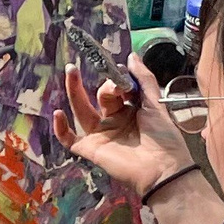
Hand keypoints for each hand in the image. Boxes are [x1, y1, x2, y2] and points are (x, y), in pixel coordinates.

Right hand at [54, 59, 198, 198]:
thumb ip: (144, 79)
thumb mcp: (156, 103)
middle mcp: (114, 119)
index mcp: (130, 109)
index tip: (121, 75)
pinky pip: (70, 138)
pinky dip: (61, 128)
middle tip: (85, 64)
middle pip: (99, 96)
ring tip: (72, 72)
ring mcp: (101, 134)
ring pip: (82, 110)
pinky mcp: (90, 149)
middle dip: (96, 82)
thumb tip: (130, 56)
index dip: (116, 79)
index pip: (116, 89)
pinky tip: (59, 112)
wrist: (163, 168)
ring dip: (74, 91)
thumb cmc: (163, 137)